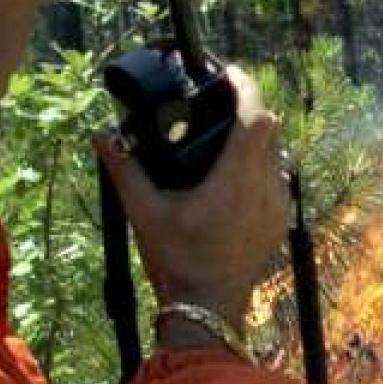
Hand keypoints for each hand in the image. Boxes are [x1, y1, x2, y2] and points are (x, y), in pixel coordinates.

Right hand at [93, 65, 289, 323]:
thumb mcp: (145, 213)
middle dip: (248, 108)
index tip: (228, 73)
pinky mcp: (279, 222)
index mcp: (237, 177)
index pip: (256, 115)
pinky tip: (234, 175)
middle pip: (270, 129)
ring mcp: (278, 205)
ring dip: (255, 139)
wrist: (208, 309)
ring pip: (277, 154)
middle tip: (219, 101)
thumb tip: (103, 135)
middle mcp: (266, 185)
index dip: (245, 86)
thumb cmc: (177, 259)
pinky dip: (260, 167)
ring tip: (224, 137)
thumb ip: (126, 169)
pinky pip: (277, 179)